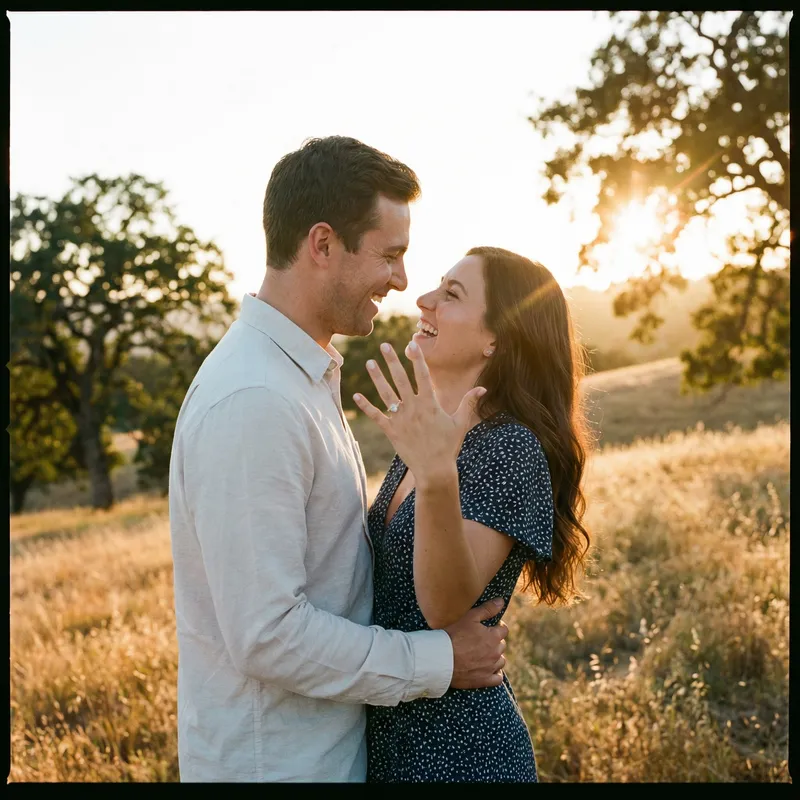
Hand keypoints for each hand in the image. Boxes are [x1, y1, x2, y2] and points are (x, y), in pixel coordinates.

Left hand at [352, 341, 485, 482]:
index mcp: (430, 403)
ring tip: (369, 363)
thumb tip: (482, 389)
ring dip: (377, 377)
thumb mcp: (460, 422)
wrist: (434, 469)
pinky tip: (356, 395)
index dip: (417, 359)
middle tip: (384, 345)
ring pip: (386, 394)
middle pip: (401, 379)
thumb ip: (468, 403)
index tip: (411, 344)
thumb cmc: (449, 446)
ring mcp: (401, 419)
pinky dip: (366, 406)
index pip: (423, 375)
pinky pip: (377, 416)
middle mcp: (414, 408)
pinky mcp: (392, 431)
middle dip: (392, 361)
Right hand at [445, 598, 507, 688]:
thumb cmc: (454, 635)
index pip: (504, 630)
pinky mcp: (484, 680)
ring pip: (500, 661)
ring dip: (495, 657)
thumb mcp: (470, 617)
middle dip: (494, 641)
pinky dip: (495, 674)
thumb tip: (501, 602)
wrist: (441, 658)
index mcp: (494, 637)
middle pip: (502, 645)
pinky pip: (497, 678)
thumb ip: (488, 609)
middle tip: (480, 639)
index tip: (486, 627)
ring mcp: (490, 668)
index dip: (496, 626)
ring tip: (482, 653)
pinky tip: (487, 669)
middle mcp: (495, 653)